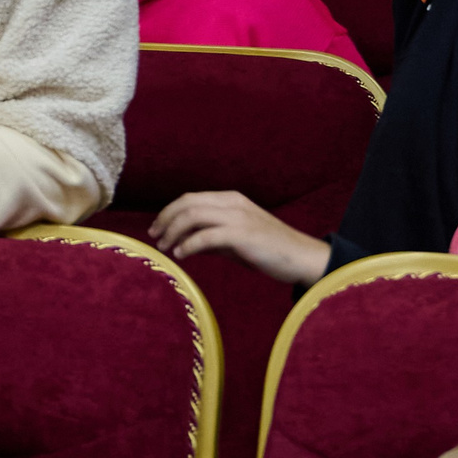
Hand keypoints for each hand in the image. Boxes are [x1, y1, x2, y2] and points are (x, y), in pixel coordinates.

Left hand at [147, 190, 331, 286]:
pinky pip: (206, 236)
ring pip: (193, 216)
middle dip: (165, 219)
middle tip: (155, 237)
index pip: (191, 198)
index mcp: (232, 200)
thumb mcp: (237, 240)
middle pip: (187, 203)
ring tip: (165, 248)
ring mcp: (238, 217)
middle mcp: (233, 204)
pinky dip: (189, 244)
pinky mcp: (242, 235)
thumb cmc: (270, 251)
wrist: (303, 258)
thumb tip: (185, 243)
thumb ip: (213, 238)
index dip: (169, 211)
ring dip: (173, 232)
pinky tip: (181, 255)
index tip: (157, 228)